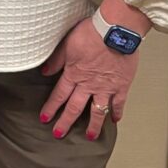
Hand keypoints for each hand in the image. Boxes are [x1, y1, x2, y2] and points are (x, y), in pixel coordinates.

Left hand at [39, 17, 139, 139]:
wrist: (115, 31)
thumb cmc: (90, 34)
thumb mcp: (66, 45)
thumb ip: (56, 60)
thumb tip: (45, 72)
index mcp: (73, 75)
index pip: (59, 95)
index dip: (51, 108)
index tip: (45, 119)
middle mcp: (89, 85)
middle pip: (75, 108)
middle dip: (66, 122)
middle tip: (59, 134)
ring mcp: (106, 87)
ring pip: (98, 111)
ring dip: (93, 125)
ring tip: (90, 136)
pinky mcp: (122, 86)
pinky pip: (119, 103)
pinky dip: (117, 112)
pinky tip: (115, 120)